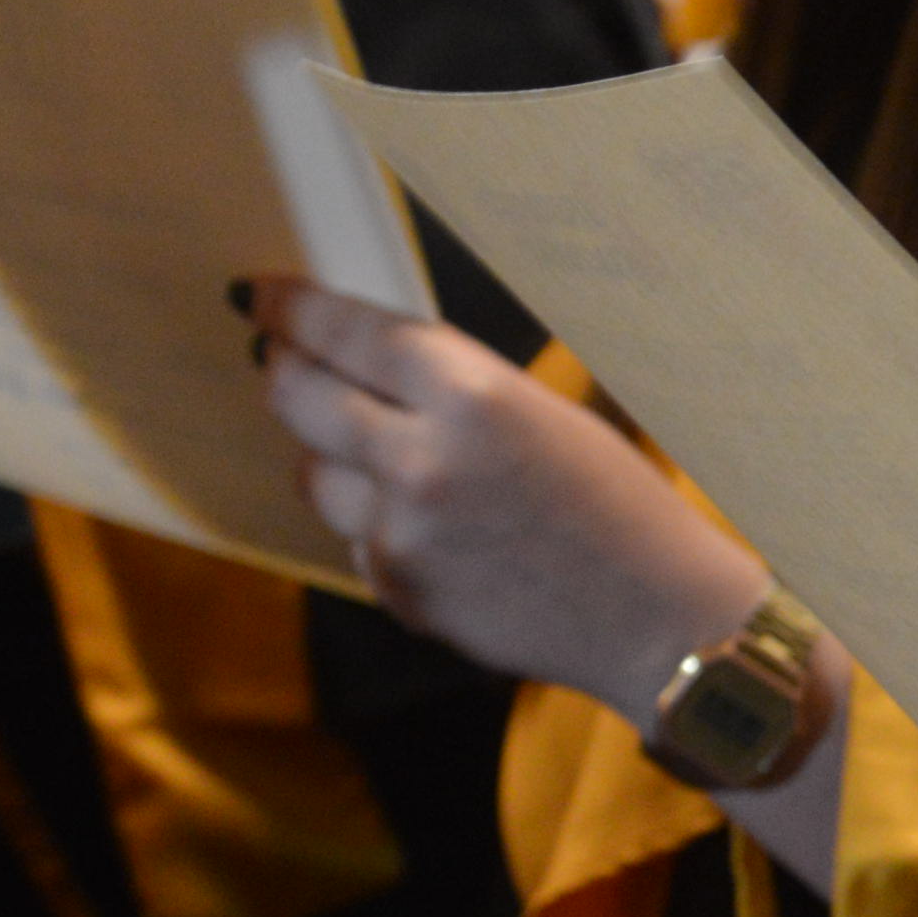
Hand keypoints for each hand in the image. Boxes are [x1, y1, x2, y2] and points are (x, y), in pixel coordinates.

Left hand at [247, 277, 763, 707]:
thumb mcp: (538, 412)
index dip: (293, 310)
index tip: (260, 297)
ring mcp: (401, 535)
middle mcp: (423, 460)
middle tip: (278, 358)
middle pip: (300, 399)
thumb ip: (444, 387)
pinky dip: (378, 526)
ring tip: (393, 459)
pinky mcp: (397, 592)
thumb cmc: (616, 504)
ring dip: (333, 457)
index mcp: (472, 396)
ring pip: (314, 474)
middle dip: (283, 371)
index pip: (348, 334)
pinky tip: (444, 534)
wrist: (657, 619)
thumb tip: (353, 361)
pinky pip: (355, 539)